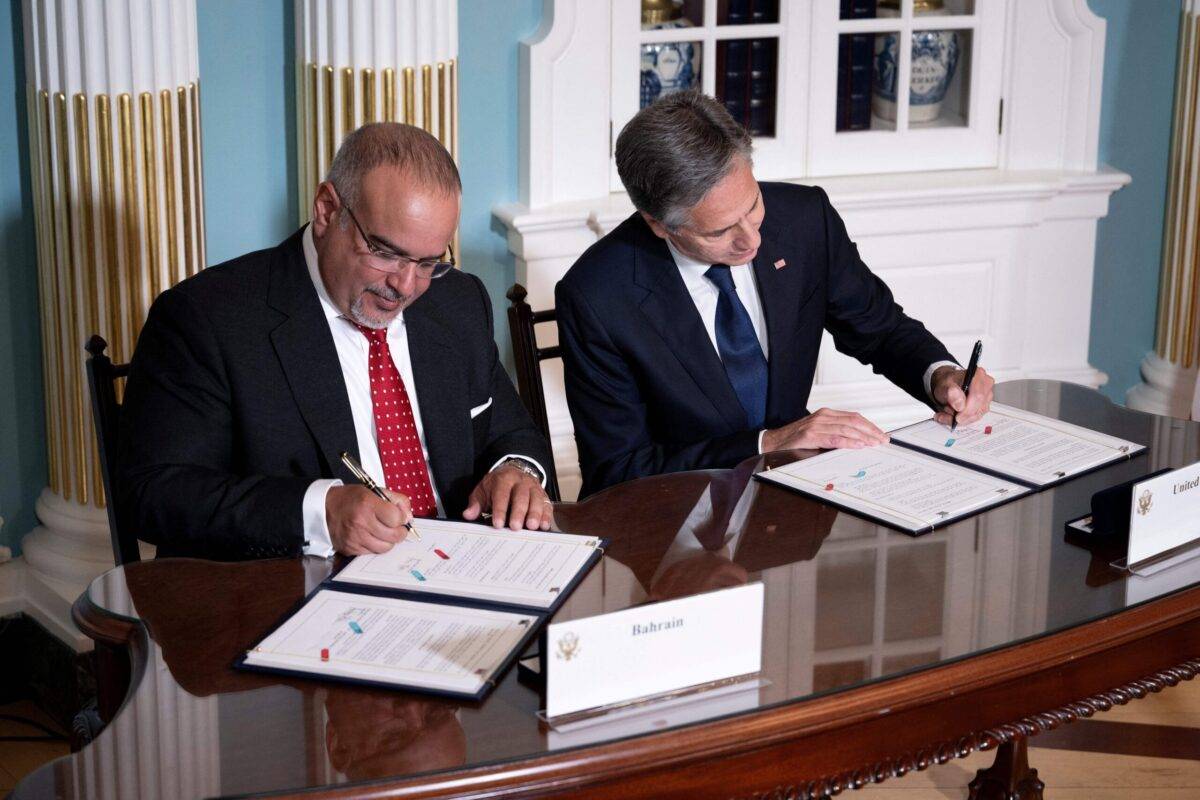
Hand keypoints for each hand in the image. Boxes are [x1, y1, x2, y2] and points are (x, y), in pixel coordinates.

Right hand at [326, 485, 411, 554]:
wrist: (323, 509)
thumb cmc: (350, 499)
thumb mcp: (374, 491)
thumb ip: (396, 500)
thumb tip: (409, 516)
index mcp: (367, 504)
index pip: (396, 517)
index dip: (402, 518)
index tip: (400, 517)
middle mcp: (361, 522)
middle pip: (394, 536)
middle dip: (400, 532)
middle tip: (397, 528)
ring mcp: (355, 537)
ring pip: (385, 547)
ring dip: (389, 541)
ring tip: (384, 532)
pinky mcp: (350, 548)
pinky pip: (372, 553)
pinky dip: (376, 546)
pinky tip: (372, 537)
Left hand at [463, 464, 552, 530]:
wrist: (514, 472)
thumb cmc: (496, 486)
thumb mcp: (483, 491)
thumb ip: (476, 503)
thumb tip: (468, 515)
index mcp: (504, 479)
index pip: (501, 494)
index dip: (499, 509)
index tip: (497, 523)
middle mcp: (521, 482)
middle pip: (521, 497)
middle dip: (518, 512)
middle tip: (515, 527)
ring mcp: (534, 488)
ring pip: (536, 500)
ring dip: (535, 514)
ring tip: (532, 527)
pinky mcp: (543, 495)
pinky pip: (547, 504)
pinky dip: (547, 515)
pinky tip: (544, 526)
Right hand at [761, 407, 888, 451]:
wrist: (772, 443)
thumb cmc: (795, 440)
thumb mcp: (818, 433)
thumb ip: (834, 434)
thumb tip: (858, 442)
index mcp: (825, 414)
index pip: (853, 417)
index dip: (869, 426)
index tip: (881, 434)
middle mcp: (822, 417)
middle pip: (853, 422)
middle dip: (871, 431)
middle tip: (883, 440)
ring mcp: (815, 425)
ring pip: (846, 429)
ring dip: (863, 437)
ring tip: (874, 444)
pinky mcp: (809, 436)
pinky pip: (833, 438)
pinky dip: (848, 442)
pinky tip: (858, 445)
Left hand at [931, 364, 994, 426]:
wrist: (947, 385)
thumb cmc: (947, 383)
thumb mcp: (943, 385)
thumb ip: (951, 393)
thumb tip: (960, 403)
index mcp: (977, 375)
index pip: (978, 396)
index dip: (968, 409)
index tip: (957, 416)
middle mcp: (985, 384)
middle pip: (979, 407)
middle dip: (963, 415)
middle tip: (947, 414)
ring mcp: (987, 395)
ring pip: (977, 414)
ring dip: (961, 418)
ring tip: (946, 413)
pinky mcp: (984, 405)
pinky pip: (976, 417)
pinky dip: (963, 420)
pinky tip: (952, 416)